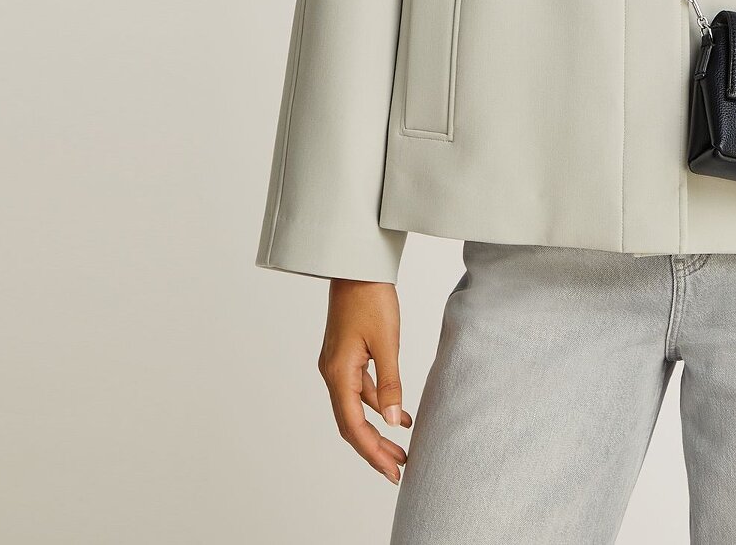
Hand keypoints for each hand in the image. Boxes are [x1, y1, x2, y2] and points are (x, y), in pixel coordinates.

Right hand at [319, 278, 413, 482]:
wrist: (357, 264)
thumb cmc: (371, 297)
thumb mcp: (387, 341)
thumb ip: (391, 383)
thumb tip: (395, 422)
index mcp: (338, 374)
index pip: (354, 426)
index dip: (372, 452)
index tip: (392, 470)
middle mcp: (333, 374)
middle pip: (352, 423)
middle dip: (374, 448)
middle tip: (398, 468)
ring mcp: (338, 365)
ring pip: (356, 408)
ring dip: (378, 428)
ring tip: (403, 447)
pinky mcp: (347, 355)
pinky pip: (361, 390)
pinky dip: (379, 404)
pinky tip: (400, 413)